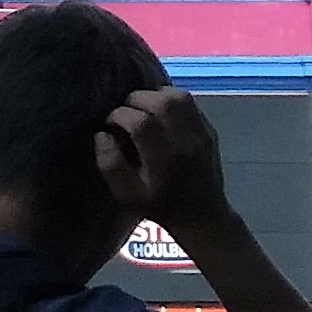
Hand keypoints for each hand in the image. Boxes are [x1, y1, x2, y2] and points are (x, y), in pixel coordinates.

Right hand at [94, 87, 228, 237]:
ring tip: (141, 106)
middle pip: (162, 103)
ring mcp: (202, 134)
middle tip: (123, 111)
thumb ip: (110, 165)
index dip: (118, 115)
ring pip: (179, 97)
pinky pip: (191, 103)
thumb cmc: (160, 206)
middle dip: (135, 100)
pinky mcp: (209, 130)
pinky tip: (159, 109)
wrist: (202, 216)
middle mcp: (186, 143)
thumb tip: (102, 134)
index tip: (108, 123)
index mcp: (164, 161)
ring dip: (155, 95)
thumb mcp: (127, 195)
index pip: (141, 123)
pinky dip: (171, 99)